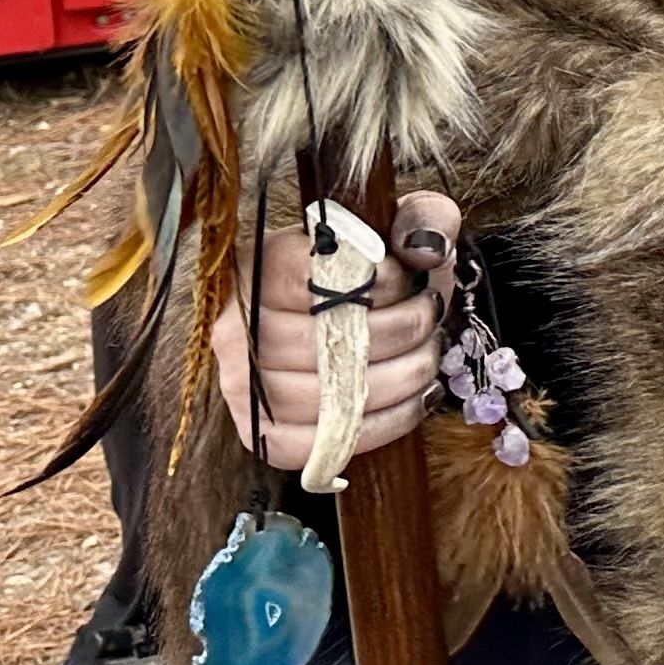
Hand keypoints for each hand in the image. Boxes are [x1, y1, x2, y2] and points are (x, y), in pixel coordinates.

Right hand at [209, 192, 461, 471]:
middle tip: (430, 319)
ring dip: (400, 377)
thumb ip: (421, 219)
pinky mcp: (258, 432)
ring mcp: (239, 385)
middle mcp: (234, 326)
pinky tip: (411, 399)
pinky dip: (379, 426)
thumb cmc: (371, 269)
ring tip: (425, 356)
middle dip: (402, 331)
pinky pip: (317, 445)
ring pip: (327, 396)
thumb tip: (424, 247)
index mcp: (256, 265)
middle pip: (325, 341)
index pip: (311, 276)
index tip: (408, 279)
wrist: (345, 315)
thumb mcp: (397, 226)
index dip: (377, 282)